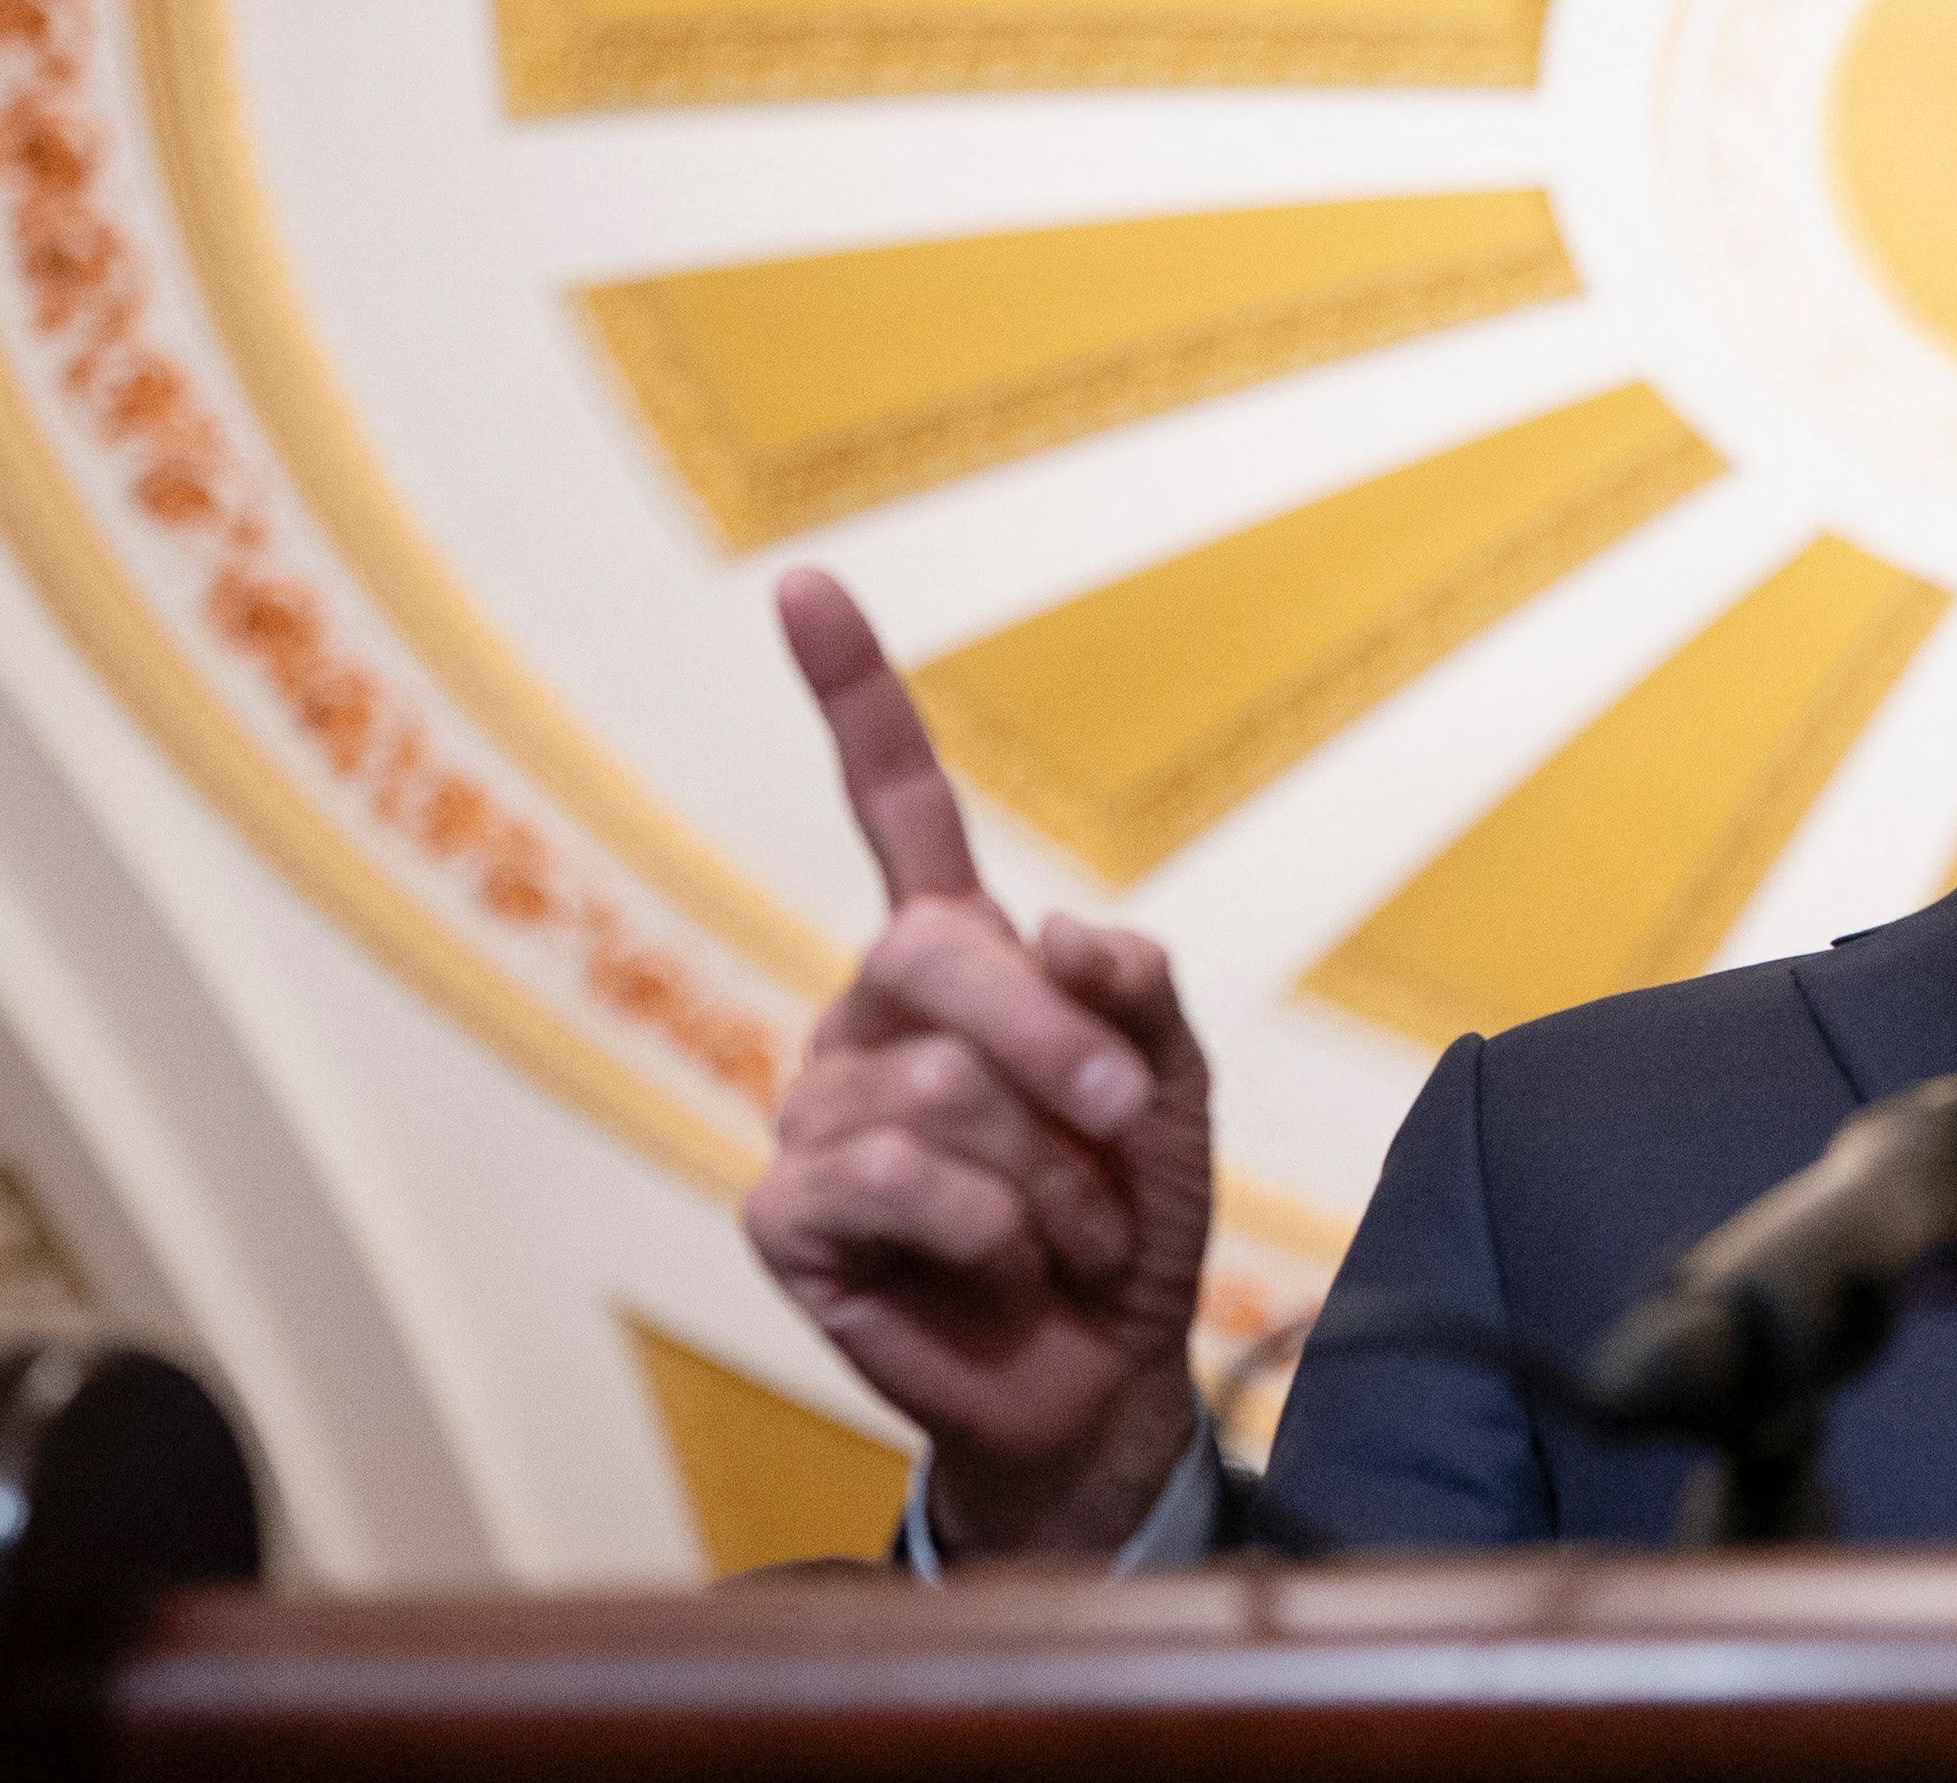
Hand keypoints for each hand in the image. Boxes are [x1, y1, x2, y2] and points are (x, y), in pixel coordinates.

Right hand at [739, 569, 1213, 1558]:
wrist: (1108, 1373)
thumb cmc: (1130, 1216)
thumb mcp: (1172, 1085)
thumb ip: (1133, 991)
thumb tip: (1059, 930)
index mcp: (954, 961)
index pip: (894, 807)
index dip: (851, 697)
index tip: (803, 582)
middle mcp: (870, 1018)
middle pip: (939, 955)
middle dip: (1054, 1046)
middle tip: (1126, 1124)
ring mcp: (815, 1109)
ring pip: (941, 1093)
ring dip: (1046, 1178)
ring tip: (1059, 1236)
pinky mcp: (783, 1210)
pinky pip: (897, 1182)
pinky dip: (989, 1235)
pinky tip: (993, 1272)